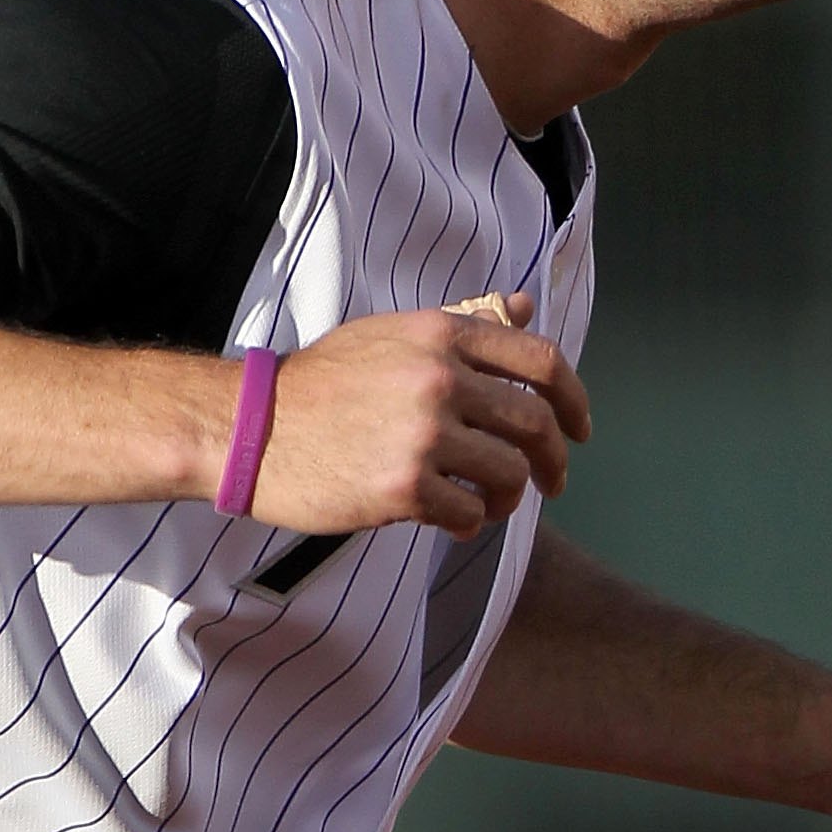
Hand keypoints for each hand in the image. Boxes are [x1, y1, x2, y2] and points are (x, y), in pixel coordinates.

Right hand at [248, 294, 588, 540]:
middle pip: (534, 425)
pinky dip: (468, 522)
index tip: (579, 430)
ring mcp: (422, 434)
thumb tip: (522, 308)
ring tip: (489, 505)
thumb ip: (460, 325)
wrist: (252, 427)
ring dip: (508, 499)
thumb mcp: (391, 335)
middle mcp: (439, 379)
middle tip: (550, 483)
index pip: (540, 362)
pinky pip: (467, 513)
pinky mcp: (403, 487)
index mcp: (442, 336)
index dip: (574, 400)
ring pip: (508, 475)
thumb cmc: (320, 385)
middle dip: (553, 462)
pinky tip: (451, 519)